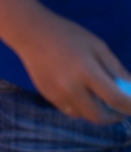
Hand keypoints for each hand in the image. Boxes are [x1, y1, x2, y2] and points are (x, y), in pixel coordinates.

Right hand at [13, 13, 130, 122]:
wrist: (31, 34)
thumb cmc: (69, 35)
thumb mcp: (98, 46)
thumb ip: (115, 68)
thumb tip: (129, 88)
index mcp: (87, 72)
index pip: (115, 99)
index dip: (129, 107)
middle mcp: (70, 88)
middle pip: (96, 116)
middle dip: (112, 117)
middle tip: (119, 111)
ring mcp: (56, 94)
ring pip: (81, 115)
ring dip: (94, 112)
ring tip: (100, 101)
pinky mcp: (47, 96)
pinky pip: (68, 109)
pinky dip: (79, 107)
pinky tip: (82, 94)